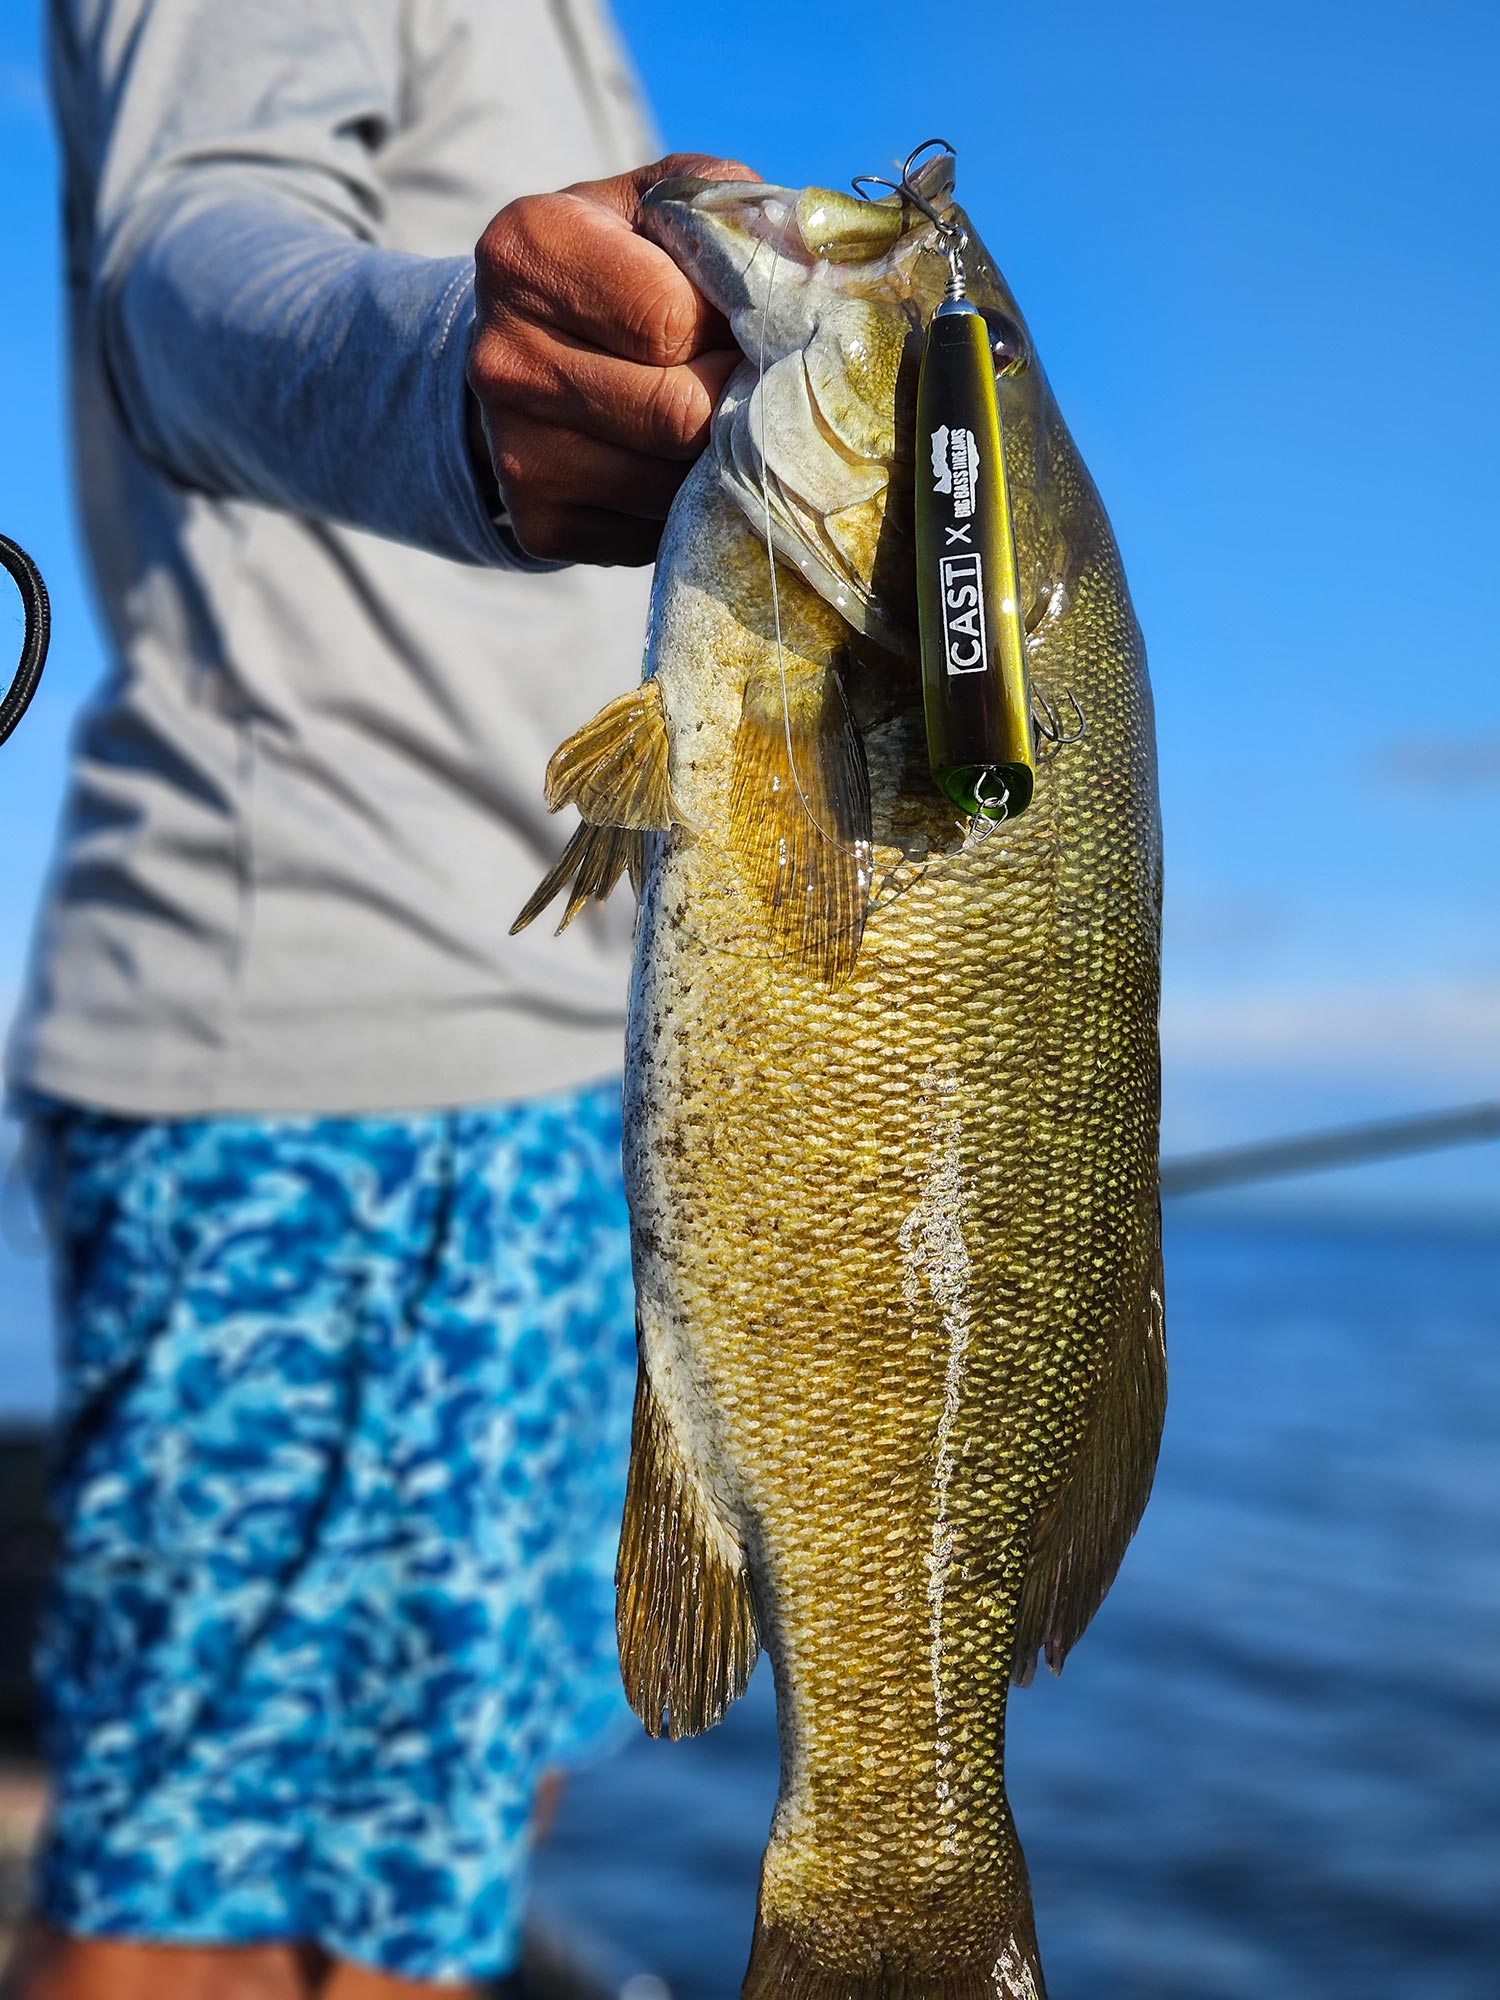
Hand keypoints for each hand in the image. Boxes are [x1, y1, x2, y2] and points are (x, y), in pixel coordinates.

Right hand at [468, 153, 759, 565]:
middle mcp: (504, 356)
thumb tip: (812, 276)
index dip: (732, 329)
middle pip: (676, 414)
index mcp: (529, 250)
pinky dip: (683, 507)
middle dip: (736, 402)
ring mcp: (515, 451)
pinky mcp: (538, 522)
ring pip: (671, 484)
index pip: (671, 320)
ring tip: (716, 421)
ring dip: (716, 461)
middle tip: (751, 382)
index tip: (743, 323)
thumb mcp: (664, 205)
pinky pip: (651, 536)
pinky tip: (675, 464)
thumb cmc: (621, 262)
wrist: (530, 346)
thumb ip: (731, 214)